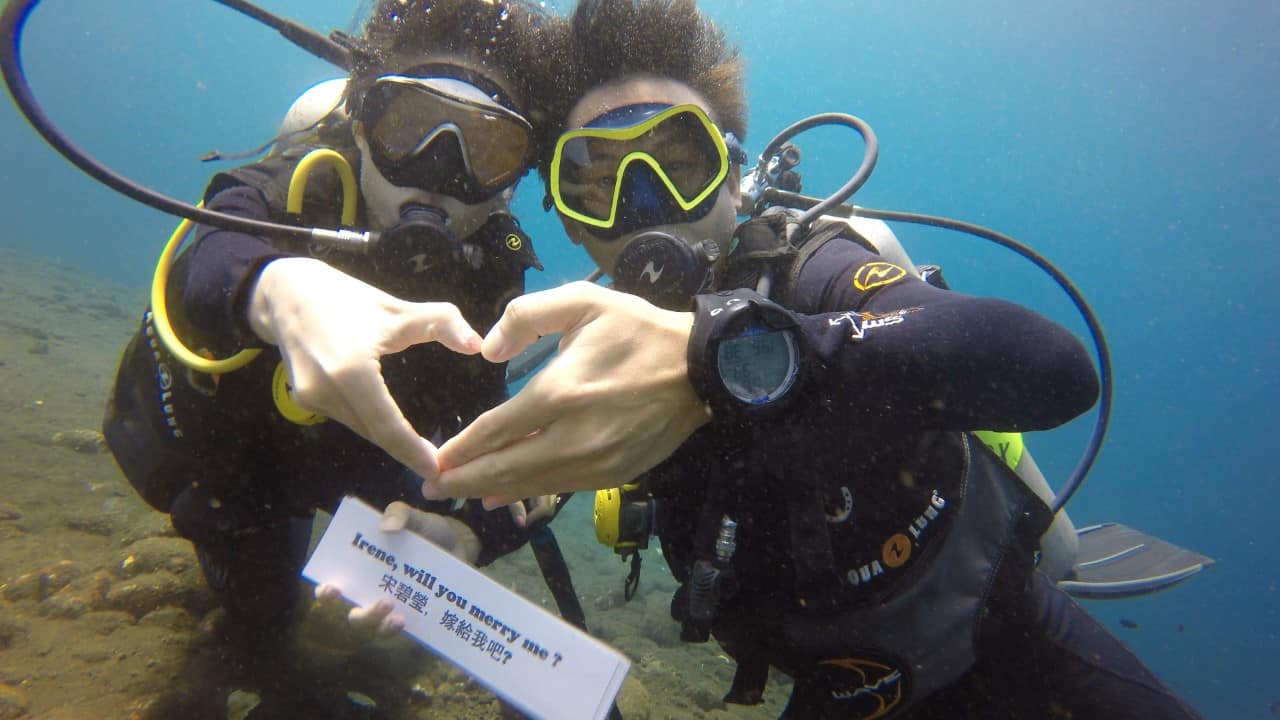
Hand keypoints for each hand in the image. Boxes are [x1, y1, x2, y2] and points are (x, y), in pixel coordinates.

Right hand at [248, 257, 481, 480]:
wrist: (285, 292)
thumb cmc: (347, 298)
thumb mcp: (398, 308)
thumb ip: (442, 324)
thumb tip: (478, 345)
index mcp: (350, 371)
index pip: (387, 425)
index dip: (412, 452)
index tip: (438, 470)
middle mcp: (326, 391)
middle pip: (374, 431)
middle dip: (405, 450)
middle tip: (439, 465)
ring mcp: (310, 398)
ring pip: (360, 428)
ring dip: (387, 437)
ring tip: (420, 448)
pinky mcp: (303, 400)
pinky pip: (345, 418)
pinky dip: (369, 422)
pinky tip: (389, 424)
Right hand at [312, 501, 482, 638]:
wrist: (462, 544)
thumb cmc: (428, 532)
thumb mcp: (415, 518)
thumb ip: (399, 514)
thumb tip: (386, 527)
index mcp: (367, 569)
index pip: (337, 585)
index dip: (326, 592)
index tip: (330, 588)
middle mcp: (376, 593)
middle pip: (357, 616)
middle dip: (362, 616)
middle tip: (379, 602)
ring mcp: (397, 609)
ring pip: (379, 629)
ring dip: (382, 624)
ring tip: (395, 611)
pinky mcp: (418, 618)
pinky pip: (406, 633)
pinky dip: (403, 630)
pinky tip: (405, 620)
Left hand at [427, 281, 710, 501]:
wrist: (701, 367)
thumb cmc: (639, 330)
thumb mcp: (583, 301)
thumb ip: (527, 315)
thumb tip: (488, 351)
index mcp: (560, 391)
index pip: (495, 430)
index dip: (460, 448)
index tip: (434, 458)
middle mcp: (573, 435)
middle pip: (505, 467)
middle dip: (463, 480)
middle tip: (431, 487)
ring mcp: (595, 460)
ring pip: (531, 484)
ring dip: (491, 490)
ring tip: (460, 493)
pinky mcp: (614, 474)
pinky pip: (560, 488)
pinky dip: (528, 492)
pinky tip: (505, 495)